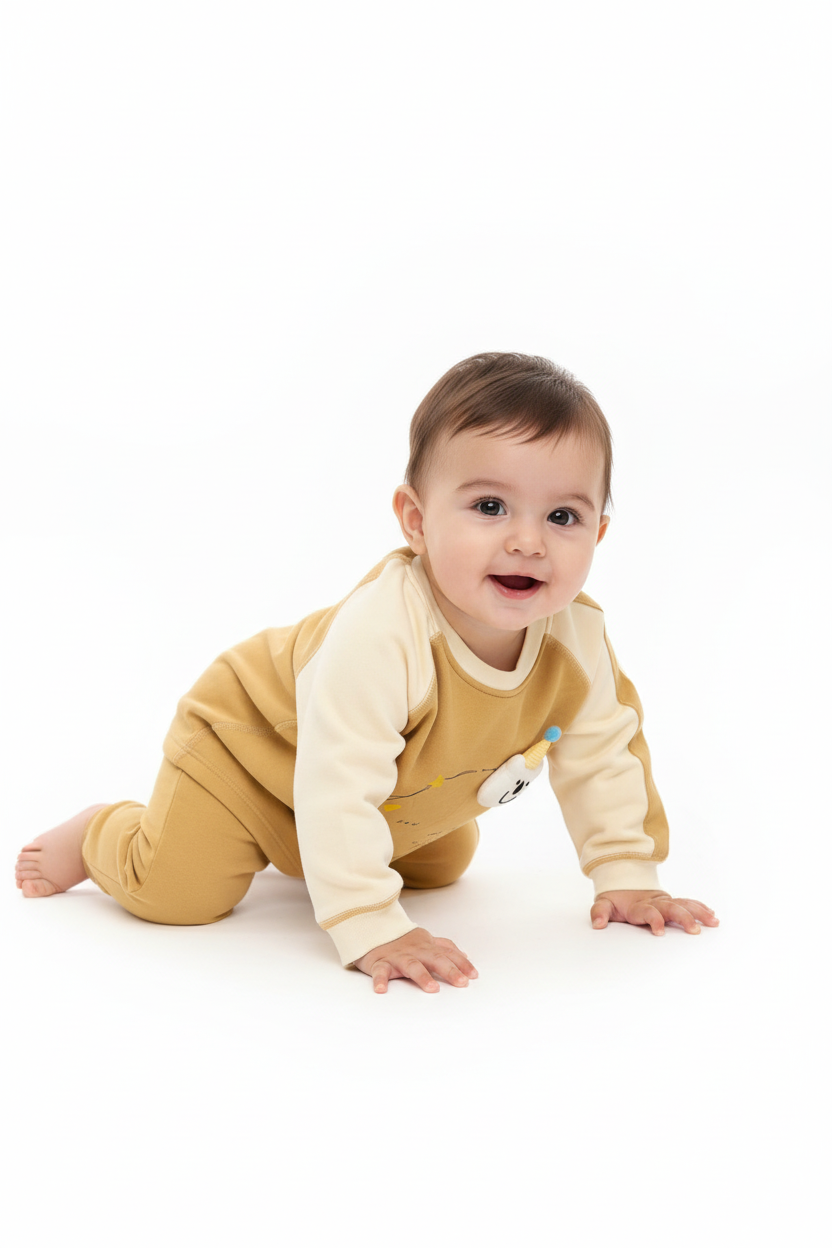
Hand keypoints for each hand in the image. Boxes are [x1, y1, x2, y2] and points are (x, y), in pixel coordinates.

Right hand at [354, 927, 477, 993]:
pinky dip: (380, 980)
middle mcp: (415, 951)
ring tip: (432, 988)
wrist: (372, 928)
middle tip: (461, 983)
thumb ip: (445, 947)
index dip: (462, 964)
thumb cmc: (401, 940)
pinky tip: (381, 990)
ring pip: (411, 966)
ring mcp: (397, 957)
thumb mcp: (425, 940)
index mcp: (427, 947)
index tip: (474, 975)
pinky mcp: (379, 963)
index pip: (448, 954)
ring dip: (422, 976)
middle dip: (450, 970)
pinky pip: (380, 972)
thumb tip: (465, 955)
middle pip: (435, 959)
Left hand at [591, 890, 718, 935]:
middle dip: (684, 918)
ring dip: (699, 912)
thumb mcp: (603, 904)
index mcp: (638, 905)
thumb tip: (598, 925)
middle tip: (695, 930)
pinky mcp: (671, 901)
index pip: (648, 912)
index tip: (659, 932)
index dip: (653, 920)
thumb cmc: (615, 898)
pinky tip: (712, 915)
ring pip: (684, 904)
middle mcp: (655, 902)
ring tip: (713, 922)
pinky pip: (688, 903)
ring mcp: (664, 901)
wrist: (623, 880)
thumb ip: (600, 913)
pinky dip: (700, 907)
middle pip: (671, 908)